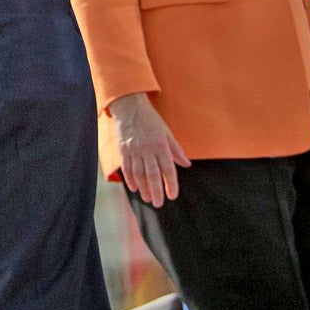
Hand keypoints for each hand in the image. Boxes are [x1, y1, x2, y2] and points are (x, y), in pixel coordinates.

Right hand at [110, 92, 190, 207]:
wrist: (129, 106)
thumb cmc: (150, 119)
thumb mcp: (166, 132)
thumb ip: (176, 150)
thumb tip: (186, 164)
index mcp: (160, 145)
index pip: (167, 169)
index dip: (171, 184)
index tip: (172, 196)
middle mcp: (147, 149)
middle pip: (152, 175)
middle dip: (156, 191)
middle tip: (159, 204)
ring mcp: (133, 150)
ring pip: (139, 174)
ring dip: (144, 188)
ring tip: (148, 199)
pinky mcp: (123, 150)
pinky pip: (127, 168)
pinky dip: (130, 179)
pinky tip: (134, 188)